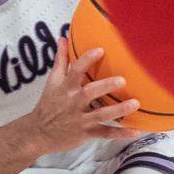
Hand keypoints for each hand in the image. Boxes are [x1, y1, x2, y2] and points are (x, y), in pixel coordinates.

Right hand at [21, 37, 141, 153]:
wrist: (38, 133)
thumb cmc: (49, 104)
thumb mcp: (52, 82)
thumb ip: (60, 60)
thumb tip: (62, 39)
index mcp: (66, 88)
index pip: (75, 71)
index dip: (87, 60)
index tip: (100, 50)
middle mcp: (73, 102)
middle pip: (89, 93)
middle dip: (105, 86)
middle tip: (122, 80)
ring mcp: (80, 119)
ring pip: (101, 114)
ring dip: (118, 110)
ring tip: (135, 103)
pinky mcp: (85, 133)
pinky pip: (105, 133)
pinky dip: (120, 134)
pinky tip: (135, 131)